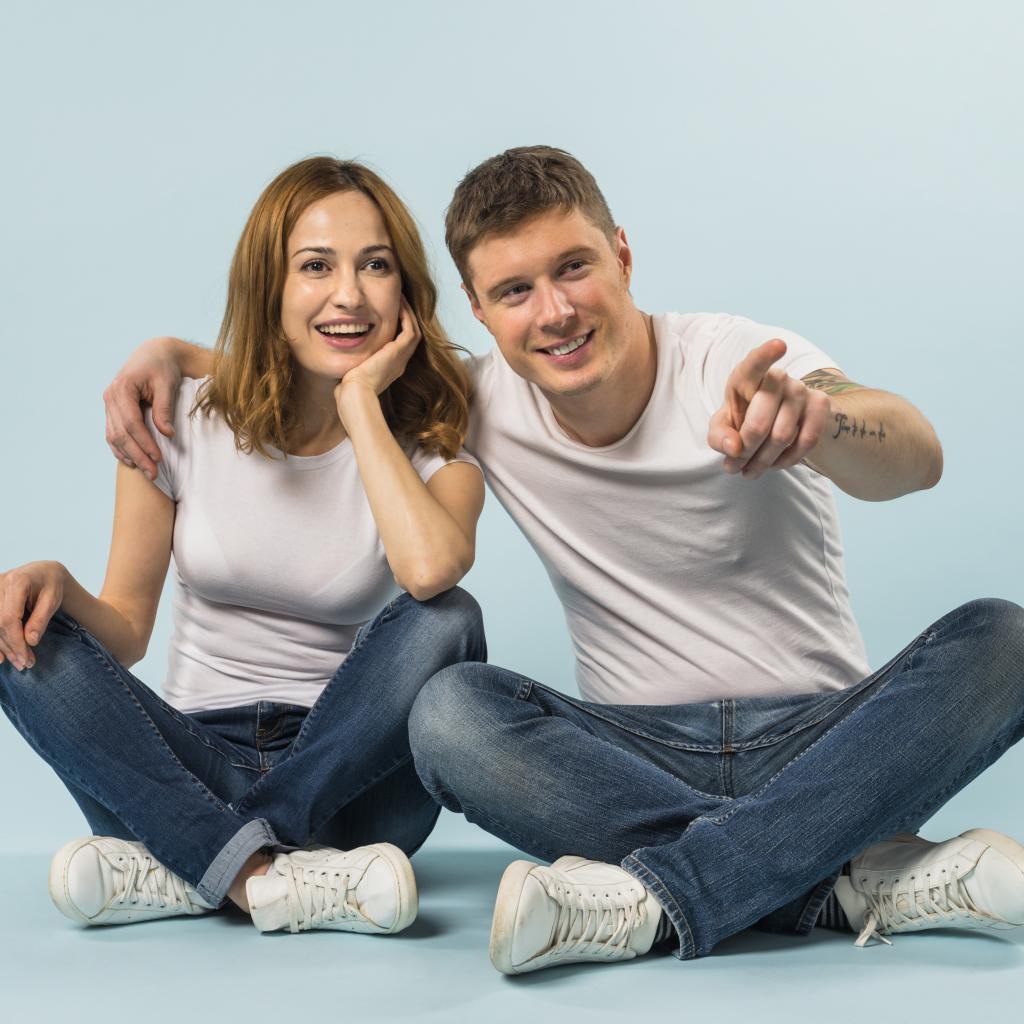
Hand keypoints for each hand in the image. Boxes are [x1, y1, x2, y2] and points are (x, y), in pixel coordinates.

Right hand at [0, 561, 65, 670]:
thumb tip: (31, 641)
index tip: (26, 658)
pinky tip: (1, 656)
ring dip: (3, 647)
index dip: (16, 641)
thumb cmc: (51, 584)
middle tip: (25, 664)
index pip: (9, 618)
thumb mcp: (53, 599)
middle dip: (11, 646)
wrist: (43, 572)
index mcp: (17, 582)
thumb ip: (41, 618)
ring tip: (18, 662)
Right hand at [104, 337, 184, 479]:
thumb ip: (164, 408)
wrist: (154, 354)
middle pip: (121, 433)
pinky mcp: (112, 410)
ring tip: (145, 471)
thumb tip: (167, 434)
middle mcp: (110, 397)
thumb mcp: (167, 384)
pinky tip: (131, 461)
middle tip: (153, 473)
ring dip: (128, 455)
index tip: (158, 458)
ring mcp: (109, 404)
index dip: (144, 442)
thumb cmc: (163, 368)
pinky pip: (112, 433)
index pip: (131, 423)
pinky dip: (120, 448)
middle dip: (137, 455)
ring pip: (114, 436)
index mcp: (122, 388)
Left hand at [334, 299, 421, 415]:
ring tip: (401, 298)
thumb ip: (350, 363)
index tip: (387, 314)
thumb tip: (338, 358)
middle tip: (398, 302)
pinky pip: (410, 329)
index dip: (396, 329)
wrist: (356, 394)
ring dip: (408, 314)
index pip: (398, 345)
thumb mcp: (351, 373)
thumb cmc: (349, 389)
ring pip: (413, 331)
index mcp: (389, 369)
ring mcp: (401, 358)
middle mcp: (399, 363)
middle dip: (405, 318)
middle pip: (409, 337)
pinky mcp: (398, 352)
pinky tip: (399, 303)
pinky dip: (406, 316)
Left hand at [707, 339, 829, 479]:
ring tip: (750, 469)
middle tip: (734, 465)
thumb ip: (719, 437)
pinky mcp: (820, 404)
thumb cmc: (743, 419)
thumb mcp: (722, 427)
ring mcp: (801, 389)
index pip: (755, 363)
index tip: (779, 345)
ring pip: (782, 438)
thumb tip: (734, 448)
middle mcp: (777, 377)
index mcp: (747, 376)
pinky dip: (787, 460)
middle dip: (745, 452)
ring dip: (763, 462)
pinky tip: (776, 463)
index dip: (766, 355)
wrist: (779, 420)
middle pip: (759, 424)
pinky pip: (806, 442)